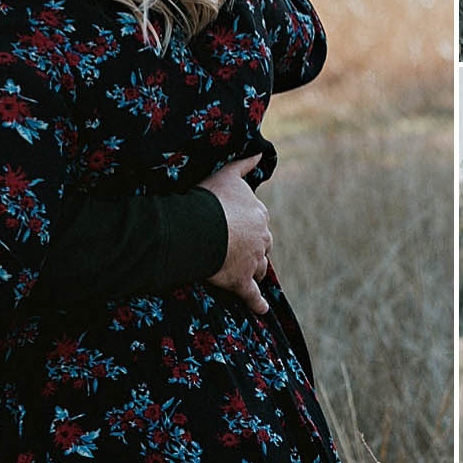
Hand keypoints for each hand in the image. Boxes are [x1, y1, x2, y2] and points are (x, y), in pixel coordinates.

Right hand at [201, 155, 271, 314]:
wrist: (200, 227)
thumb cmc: (210, 199)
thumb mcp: (228, 174)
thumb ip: (245, 164)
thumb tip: (261, 152)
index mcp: (259, 214)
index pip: (259, 221)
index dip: (249, 225)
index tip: (239, 227)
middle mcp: (261, 238)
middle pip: (263, 245)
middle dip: (255, 248)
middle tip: (240, 250)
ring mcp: (252, 261)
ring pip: (259, 268)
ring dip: (255, 271)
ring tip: (250, 275)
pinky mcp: (241, 281)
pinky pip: (252, 295)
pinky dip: (258, 303)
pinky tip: (262, 310)